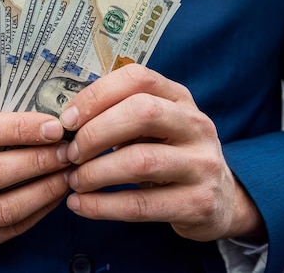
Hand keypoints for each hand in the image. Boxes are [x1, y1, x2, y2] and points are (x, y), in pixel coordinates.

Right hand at [0, 112, 70, 249]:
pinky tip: (57, 194)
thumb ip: (10, 122)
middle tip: (66, 152)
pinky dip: (39, 211)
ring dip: (42, 190)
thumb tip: (56, 123)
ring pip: (1, 208)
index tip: (54, 127)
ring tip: (66, 174)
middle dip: (35, 162)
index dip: (19, 129)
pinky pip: (9, 229)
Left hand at [59, 64, 264, 240]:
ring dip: (95, 172)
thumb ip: (117, 115)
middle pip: (142, 113)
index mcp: (179, 98)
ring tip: (73, 181)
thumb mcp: (152, 127)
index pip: (137, 78)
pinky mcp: (198, 203)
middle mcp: (196, 125)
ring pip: (140, 161)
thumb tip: (63, 121)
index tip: (67, 120)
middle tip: (70, 153)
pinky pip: (141, 205)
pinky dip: (102, 206)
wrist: (219, 201)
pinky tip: (80, 204)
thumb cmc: (167, 155)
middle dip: (95, 133)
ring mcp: (202, 165)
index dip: (96, 95)